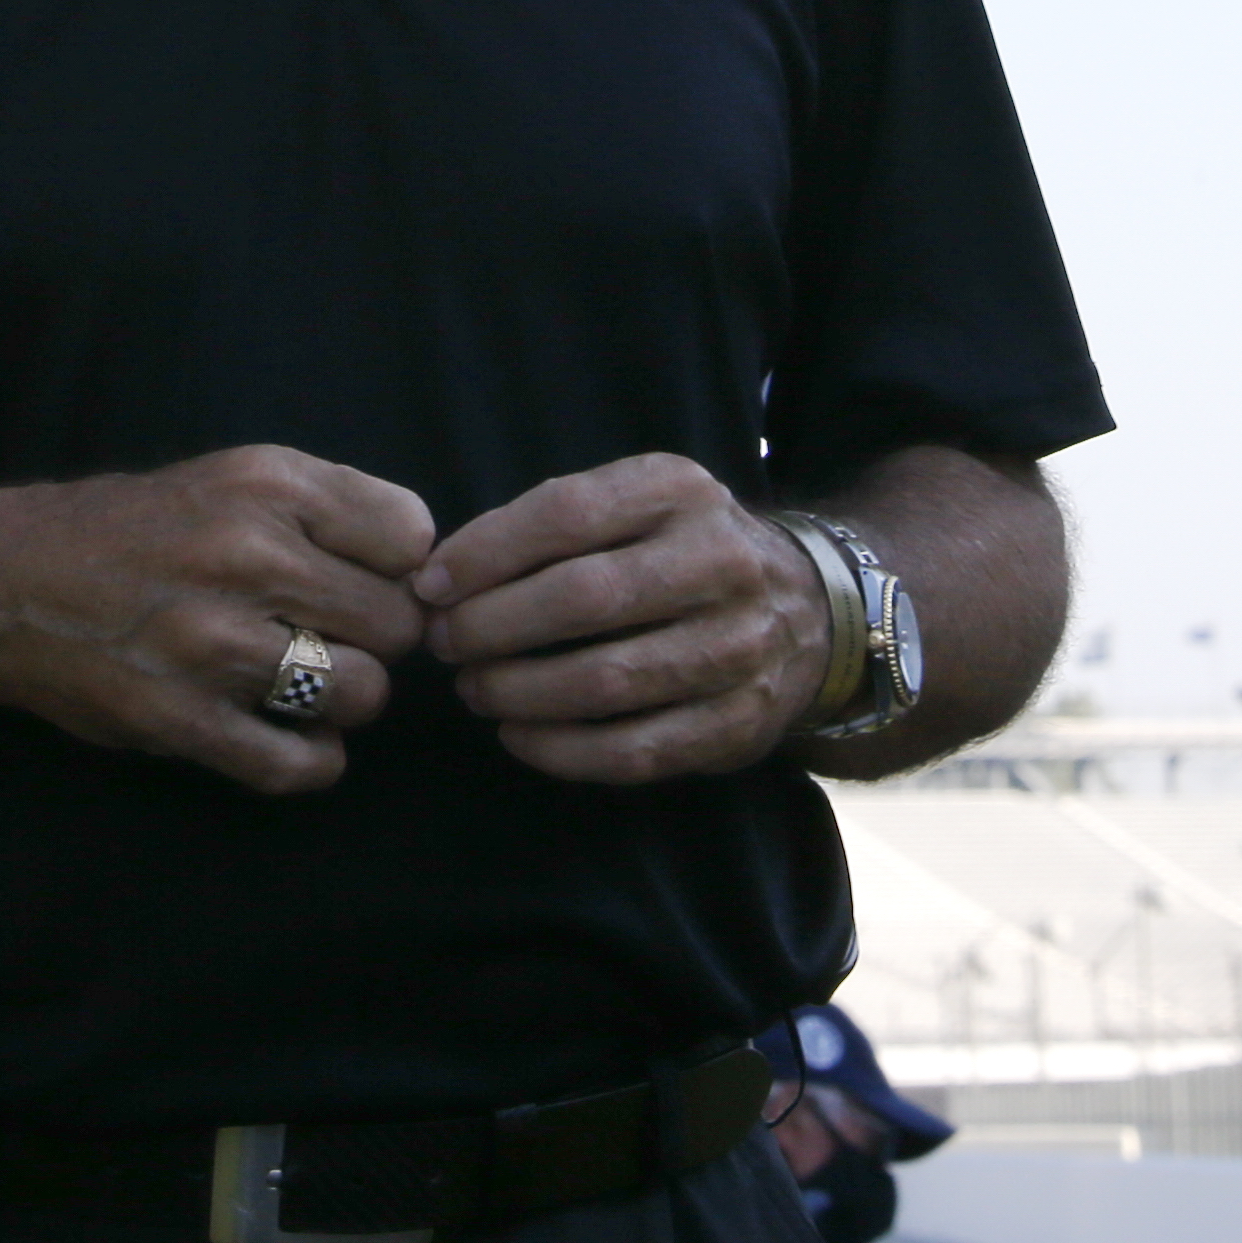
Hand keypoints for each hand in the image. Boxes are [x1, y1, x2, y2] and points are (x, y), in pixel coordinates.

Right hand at [0, 448, 435, 795]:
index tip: (357, 580)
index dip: (396, 568)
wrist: (4, 582)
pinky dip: (312, 761)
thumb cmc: (135, 529)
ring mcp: (212, 641)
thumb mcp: (230, 478)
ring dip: (342, 699)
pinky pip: (300, 763)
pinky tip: (290, 738)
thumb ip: (329, 511)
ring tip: (301, 683)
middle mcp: (246, 553)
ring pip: (362, 694)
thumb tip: (434, 579)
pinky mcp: (182, 718)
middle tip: (324, 637)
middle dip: (371, 638)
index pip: (413, 538)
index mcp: (266, 481)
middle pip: (398, 624)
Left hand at [420, 454, 830, 781]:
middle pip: (584, 599)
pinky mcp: (742, 722)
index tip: (429, 586)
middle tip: (444, 645)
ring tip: (475, 690)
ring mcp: (740, 647)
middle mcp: (720, 563)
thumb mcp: (633, 503)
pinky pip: (639, 748)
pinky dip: (564, 751)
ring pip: (609, 680)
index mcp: (678, 491)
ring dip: (521, 693)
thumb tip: (440, 578)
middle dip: (493, 627)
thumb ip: (549, 526)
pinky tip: (520, 737)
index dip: (485, 553)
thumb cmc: (679, 550)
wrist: (812, 610)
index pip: (566, 515)